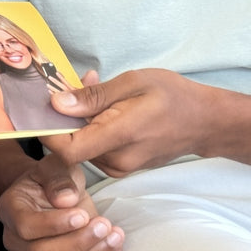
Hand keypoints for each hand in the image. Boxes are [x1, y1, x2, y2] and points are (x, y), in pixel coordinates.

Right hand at [0, 153, 123, 250]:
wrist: (57, 192)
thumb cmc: (53, 177)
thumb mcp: (55, 166)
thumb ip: (58, 179)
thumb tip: (66, 200)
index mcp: (10, 210)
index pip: (25, 227)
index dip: (54, 225)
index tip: (82, 215)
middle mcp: (17, 239)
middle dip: (77, 243)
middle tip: (103, 225)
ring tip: (114, 236)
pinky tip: (114, 246)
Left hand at [42, 69, 210, 175]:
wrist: (205, 122)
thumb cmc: (173, 96)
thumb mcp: (133, 83)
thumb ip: (94, 97)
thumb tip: (57, 104)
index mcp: (118, 137)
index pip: (66, 150)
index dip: (48, 132)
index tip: (45, 107)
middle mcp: (115, 160)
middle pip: (71, 145)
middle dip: (66, 115)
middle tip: (79, 83)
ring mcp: (118, 167)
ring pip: (82, 145)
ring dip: (80, 119)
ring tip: (98, 88)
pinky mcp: (120, 167)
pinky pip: (95, 148)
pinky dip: (92, 127)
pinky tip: (107, 106)